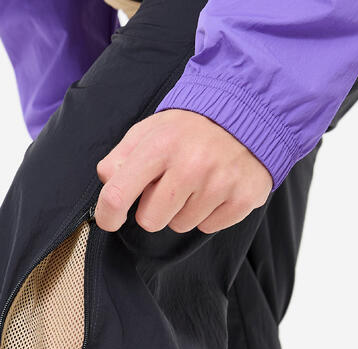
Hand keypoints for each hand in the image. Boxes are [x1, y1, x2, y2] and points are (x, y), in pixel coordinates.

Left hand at [95, 109, 272, 234]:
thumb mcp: (150, 131)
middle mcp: (191, 165)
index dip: (108, 215)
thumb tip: (107, 181)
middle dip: (156, 207)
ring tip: (198, 181)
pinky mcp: (243, 199)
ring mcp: (219, 184)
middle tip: (171, 184)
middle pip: (150, 221)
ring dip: (184, 209)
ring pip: (180, 226)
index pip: (117, 196)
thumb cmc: (190, 128)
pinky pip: (208, 227)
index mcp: (160, 145)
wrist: (250, 111)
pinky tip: (217, 188)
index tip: (111, 219)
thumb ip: (121, 157)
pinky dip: (209, 213)